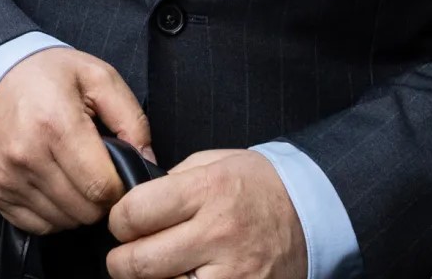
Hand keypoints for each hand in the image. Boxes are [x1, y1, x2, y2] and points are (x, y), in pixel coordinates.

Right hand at [0, 48, 153, 236]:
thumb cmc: (48, 75)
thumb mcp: (98, 77)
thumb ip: (132, 118)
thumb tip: (148, 161)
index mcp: (56, 125)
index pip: (101, 187)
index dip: (121, 188)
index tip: (121, 175)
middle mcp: (27, 156)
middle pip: (83, 210)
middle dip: (101, 199)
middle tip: (99, 174)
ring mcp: (7, 177)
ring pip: (62, 222)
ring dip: (77, 207)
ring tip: (76, 176)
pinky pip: (36, 225)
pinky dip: (53, 214)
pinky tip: (55, 186)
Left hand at [107, 150, 304, 278]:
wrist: (311, 215)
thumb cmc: (260, 188)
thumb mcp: (216, 163)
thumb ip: (172, 181)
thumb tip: (130, 202)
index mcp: (209, 190)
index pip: (134, 213)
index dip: (119, 219)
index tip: (125, 222)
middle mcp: (219, 233)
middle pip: (138, 262)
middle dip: (122, 261)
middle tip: (130, 254)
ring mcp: (232, 273)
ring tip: (162, 267)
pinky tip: (185, 277)